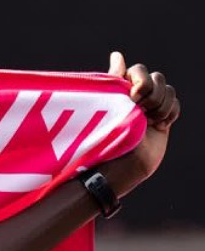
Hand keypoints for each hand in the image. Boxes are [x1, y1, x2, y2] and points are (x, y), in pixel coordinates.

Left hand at [106, 51, 180, 193]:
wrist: (123, 164)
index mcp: (119, 90)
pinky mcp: (163, 118)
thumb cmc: (106, 136)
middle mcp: (135, 97)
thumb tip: (117, 54)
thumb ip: (114, 79)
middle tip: (139, 110)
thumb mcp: (107, 104)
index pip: (137, 69)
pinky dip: (168, 113)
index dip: (138, 81)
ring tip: (147, 121)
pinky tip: (158, 125)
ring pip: (167, 90)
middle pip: (156, 77)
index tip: (130, 97)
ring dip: (159, 105)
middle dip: (149, 94)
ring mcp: (150, 107)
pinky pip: (175, 104)